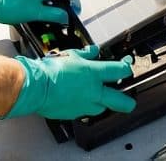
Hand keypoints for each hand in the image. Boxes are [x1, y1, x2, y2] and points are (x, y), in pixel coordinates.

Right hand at [5, 46, 135, 118]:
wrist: (36, 87)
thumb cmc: (50, 70)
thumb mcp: (70, 55)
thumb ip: (85, 54)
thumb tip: (93, 51)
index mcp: (94, 74)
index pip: (120, 71)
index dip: (126, 68)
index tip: (126, 66)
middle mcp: (94, 92)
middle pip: (121, 101)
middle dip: (128, 101)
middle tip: (129, 100)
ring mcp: (85, 105)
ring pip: (102, 108)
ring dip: (103, 103)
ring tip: (98, 97)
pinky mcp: (74, 114)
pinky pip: (85, 111)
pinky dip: (84, 106)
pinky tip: (78, 99)